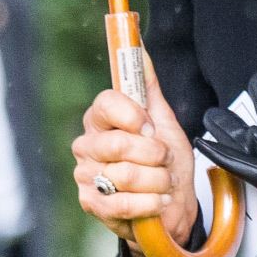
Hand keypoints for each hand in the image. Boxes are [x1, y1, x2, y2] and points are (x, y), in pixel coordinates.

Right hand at [72, 53, 196, 246]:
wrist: (170, 206)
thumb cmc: (165, 162)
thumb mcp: (164, 120)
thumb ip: (148, 87)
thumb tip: (141, 50)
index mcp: (102, 120)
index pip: (106, 103)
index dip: (133, 116)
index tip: (151, 127)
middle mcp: (87, 145)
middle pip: (118, 143)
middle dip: (155, 154)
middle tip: (164, 159)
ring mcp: (86, 176)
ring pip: (126, 175)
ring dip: (158, 181)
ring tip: (162, 183)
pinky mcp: (91, 205)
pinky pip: (124, 203)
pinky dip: (151, 203)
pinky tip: (157, 201)